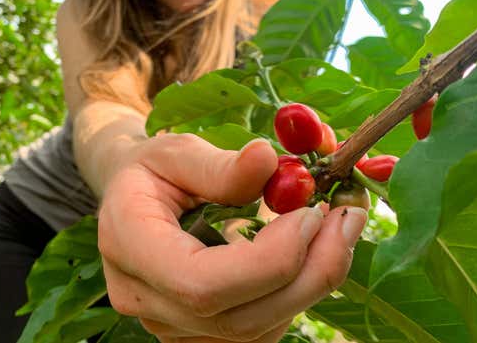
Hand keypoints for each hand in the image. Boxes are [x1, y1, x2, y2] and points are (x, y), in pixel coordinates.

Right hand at [98, 133, 366, 342]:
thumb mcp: (175, 152)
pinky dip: (295, 293)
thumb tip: (268, 161)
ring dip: (312, 281)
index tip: (313, 213)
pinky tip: (309, 252)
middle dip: (309, 272)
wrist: (130, 201)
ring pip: (257, 329)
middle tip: (349, 218)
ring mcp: (169, 326)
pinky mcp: (198, 335)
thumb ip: (219, 165)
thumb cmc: (152, 171)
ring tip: (336, 227)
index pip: (200, 283)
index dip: (269, 259)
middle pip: (239, 316)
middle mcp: (143, 300)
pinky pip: (260, 329)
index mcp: (127, 246)